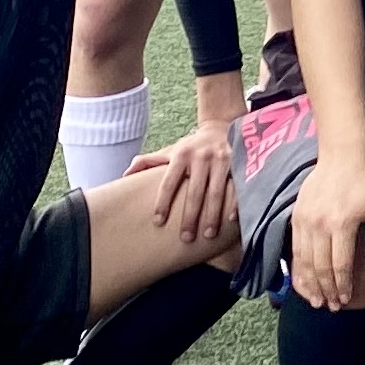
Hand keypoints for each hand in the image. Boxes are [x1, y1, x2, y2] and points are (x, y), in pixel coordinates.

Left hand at [138, 113, 236, 247]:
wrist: (222, 126)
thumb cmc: (192, 146)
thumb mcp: (170, 150)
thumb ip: (148, 162)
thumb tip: (124, 176)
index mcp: (182, 154)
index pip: (169, 182)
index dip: (162, 202)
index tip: (158, 222)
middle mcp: (201, 156)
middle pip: (194, 191)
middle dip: (189, 216)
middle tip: (185, 238)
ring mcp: (222, 159)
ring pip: (216, 192)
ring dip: (211, 215)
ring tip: (207, 235)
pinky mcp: (240, 163)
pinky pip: (238, 187)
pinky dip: (235, 204)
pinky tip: (230, 221)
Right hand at [288, 145, 364, 310]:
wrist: (343, 155)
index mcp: (343, 222)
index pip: (340, 264)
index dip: (343, 286)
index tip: (346, 300)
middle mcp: (319, 224)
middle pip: (320, 267)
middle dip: (326, 290)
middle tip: (332, 307)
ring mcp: (304, 220)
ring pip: (304, 261)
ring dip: (309, 284)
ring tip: (317, 301)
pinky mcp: (295, 217)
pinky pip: (294, 250)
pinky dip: (298, 269)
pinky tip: (303, 282)